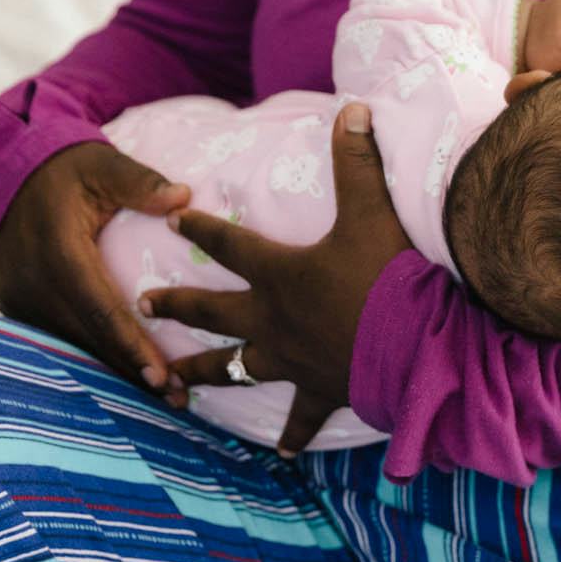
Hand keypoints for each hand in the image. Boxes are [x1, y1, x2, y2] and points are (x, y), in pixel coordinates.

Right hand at [0, 142, 192, 385]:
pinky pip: (57, 338)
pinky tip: (122, 372)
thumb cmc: (62, 170)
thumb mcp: (101, 164)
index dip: (132, 347)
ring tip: (160, 396)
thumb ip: (140, 182)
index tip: (163, 377)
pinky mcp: (14, 308)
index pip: (100, 310)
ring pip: (72, 345)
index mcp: (58, 252)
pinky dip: (90, 355)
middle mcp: (33, 285)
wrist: (1, 177)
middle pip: (89, 339)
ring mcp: (18, 300)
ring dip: (113, 371)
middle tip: (178, 399)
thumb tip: (183, 199)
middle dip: (132, 373)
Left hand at [138, 103, 411, 456]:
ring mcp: (292, 360)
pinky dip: (290, 435)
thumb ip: (356, 159)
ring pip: (234, 369)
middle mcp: (273, 320)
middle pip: (212, 311)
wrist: (418, 346)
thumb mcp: (371, 210)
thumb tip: (351, 107)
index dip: (201, 228)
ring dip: (202, 373)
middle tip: (142, 303)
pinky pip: (300, 417)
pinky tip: (279, 454)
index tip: (173, 219)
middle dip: (175, 305)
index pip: (229, 244)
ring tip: (172, 384)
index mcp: (280, 273)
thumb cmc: (390, 277)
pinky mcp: (320, 390)